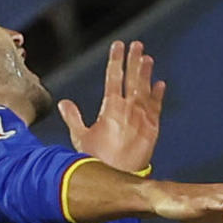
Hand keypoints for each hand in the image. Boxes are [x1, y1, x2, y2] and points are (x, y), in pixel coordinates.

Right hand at [58, 40, 161, 174]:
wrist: (118, 177)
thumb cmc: (96, 159)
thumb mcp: (80, 137)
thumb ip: (73, 117)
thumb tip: (63, 103)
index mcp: (110, 107)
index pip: (113, 76)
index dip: (116, 59)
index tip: (118, 46)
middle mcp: (129, 109)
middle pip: (132, 78)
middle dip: (134, 60)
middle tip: (137, 45)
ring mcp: (143, 118)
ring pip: (146, 90)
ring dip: (146, 73)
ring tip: (148, 59)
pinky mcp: (152, 129)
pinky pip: (156, 107)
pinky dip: (158, 95)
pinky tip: (160, 84)